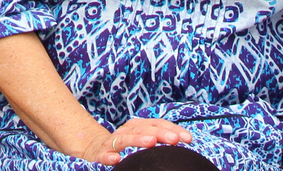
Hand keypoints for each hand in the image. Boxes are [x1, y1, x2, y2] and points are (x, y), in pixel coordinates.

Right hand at [58, 116, 192, 165]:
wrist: (94, 147)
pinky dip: (109, 156)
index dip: (173, 129)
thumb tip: (184, 142)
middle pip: (144, 129)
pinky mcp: (101, 153)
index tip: (188, 139)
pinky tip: (116, 159)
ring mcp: (113, 141)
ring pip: (125, 139)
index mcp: (138, 126)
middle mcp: (126, 130)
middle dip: (160, 133)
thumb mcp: (141, 139)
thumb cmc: (125, 144)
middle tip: (174, 140)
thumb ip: (159, 139)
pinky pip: (105, 154)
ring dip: (138, 140)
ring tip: (151, 142)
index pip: (158, 124)